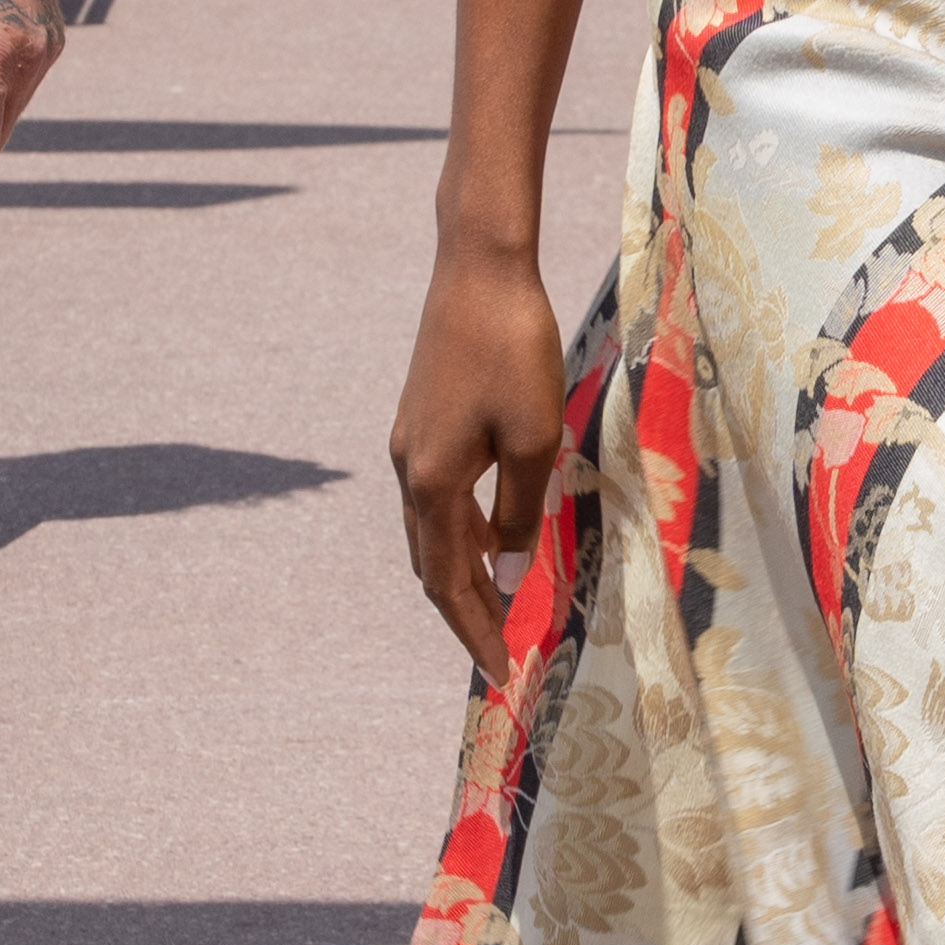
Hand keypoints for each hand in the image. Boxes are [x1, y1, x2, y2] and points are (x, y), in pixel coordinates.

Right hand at [393, 241, 569, 673]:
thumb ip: (521, 514)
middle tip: (504, 653)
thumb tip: (507, 578)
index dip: (475, 633)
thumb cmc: (514, 349)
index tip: (502, 676)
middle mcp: (409, 470)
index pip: (449, 583)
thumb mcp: (535, 440)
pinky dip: (464, 533)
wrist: (479, 268)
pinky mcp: (423, 420)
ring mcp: (410, 444)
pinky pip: (440, 498)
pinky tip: (497, 536)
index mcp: (432, 483)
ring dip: (464, 575)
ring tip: (505, 607)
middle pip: (433, 566)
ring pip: (433, 533)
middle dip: (466, 615)